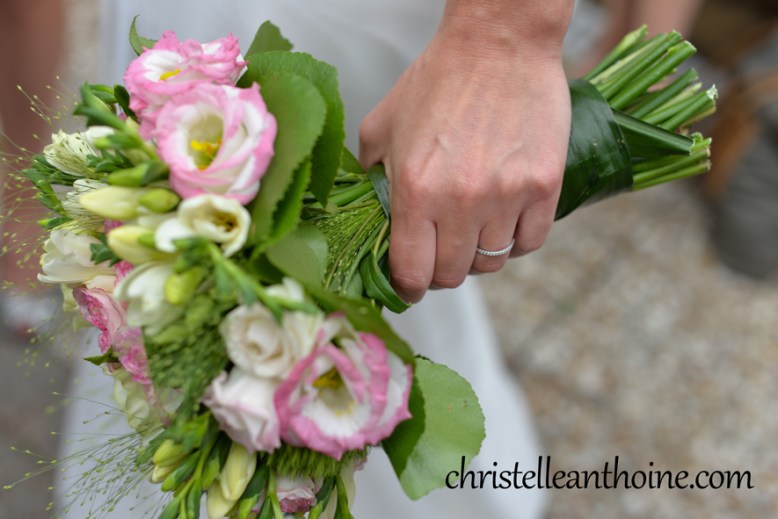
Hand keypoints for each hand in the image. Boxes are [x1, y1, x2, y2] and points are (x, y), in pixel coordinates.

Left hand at [359, 3, 572, 302]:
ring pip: (491, 262)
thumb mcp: (382, 126)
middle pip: (453, 275)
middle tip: (440, 251)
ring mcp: (507, 196)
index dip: (408, 287)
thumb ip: (372, 178)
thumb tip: (374, 218)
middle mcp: (461, 202)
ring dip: (478, 254)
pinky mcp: (544, 186)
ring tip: (472, 228)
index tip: (410, 284)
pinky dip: (514, 241)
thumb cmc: (437, 80)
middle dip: (441, 270)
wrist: (499, 43)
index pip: (412, 273)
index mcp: (416, 192)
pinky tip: (503, 219)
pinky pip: (529, 243)